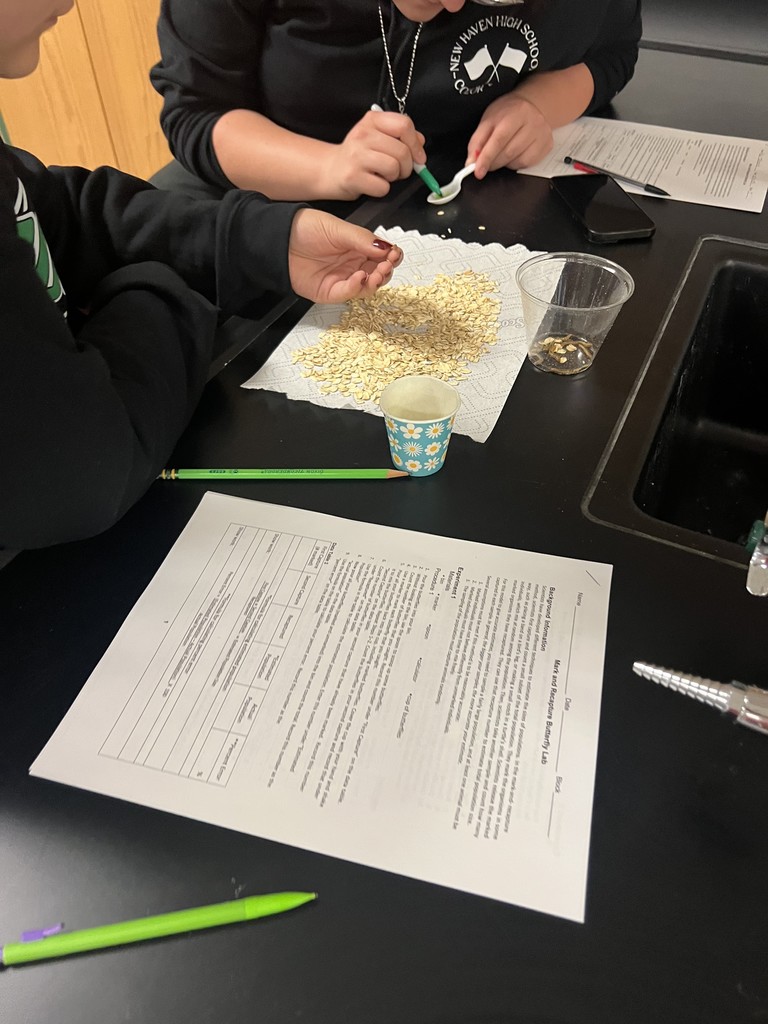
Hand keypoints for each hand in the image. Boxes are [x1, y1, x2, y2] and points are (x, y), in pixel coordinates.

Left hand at [287, 209, 402, 303]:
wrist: (278, 239)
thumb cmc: (304, 228)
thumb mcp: (338, 228)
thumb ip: (363, 239)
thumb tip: (386, 247)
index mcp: (357, 246)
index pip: (382, 255)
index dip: (392, 256)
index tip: (395, 254)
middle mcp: (352, 264)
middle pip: (379, 274)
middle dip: (386, 271)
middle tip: (387, 264)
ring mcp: (342, 279)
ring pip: (367, 287)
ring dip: (376, 281)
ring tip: (376, 273)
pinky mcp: (329, 291)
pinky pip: (348, 294)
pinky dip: (356, 288)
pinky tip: (358, 277)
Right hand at [320, 109, 426, 200]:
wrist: (331, 170)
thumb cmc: (358, 155)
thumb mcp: (378, 136)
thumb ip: (400, 136)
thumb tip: (420, 142)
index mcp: (372, 120)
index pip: (404, 125)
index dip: (416, 144)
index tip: (418, 156)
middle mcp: (363, 134)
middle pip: (402, 151)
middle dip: (407, 166)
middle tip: (399, 170)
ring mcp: (356, 155)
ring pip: (394, 167)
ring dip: (394, 177)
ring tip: (384, 175)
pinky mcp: (353, 176)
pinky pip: (383, 187)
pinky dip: (382, 189)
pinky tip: (373, 182)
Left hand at [468, 93, 553, 175]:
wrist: (532, 106)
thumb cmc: (508, 113)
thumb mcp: (488, 120)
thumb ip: (477, 141)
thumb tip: (471, 162)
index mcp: (516, 112)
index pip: (499, 140)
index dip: (487, 158)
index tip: (477, 171)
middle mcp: (533, 122)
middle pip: (508, 153)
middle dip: (493, 162)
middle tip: (486, 162)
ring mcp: (542, 134)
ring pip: (517, 161)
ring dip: (503, 163)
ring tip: (502, 152)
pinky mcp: (546, 145)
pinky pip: (526, 164)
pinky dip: (515, 163)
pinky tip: (514, 153)